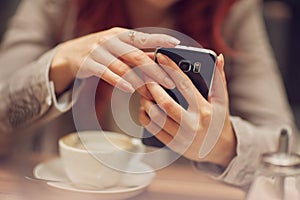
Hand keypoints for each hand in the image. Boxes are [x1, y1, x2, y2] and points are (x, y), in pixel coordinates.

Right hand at [50, 27, 179, 95]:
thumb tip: (159, 60)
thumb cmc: (101, 51)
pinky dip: (119, 81)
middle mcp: (110, 41)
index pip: (143, 37)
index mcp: (120, 35)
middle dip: (155, 70)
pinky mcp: (88, 64)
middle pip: (137, 55)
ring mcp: (98, 52)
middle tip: (170, 82)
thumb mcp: (117, 47)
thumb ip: (135, 52)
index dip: (160, 40)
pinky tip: (130, 89)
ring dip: (140, 81)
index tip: (175, 44)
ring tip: (153, 92)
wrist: (70, 54)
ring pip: (123, 67)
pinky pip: (106, 73)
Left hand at [139, 53, 235, 166]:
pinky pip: (152, 128)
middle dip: (153, 86)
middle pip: (166, 103)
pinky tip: (144, 107)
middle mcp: (193, 124)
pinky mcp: (172, 144)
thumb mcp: (222, 101)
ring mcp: (181, 136)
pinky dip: (144, 116)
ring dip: (146, 101)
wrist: (219, 149)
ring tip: (144, 92)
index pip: (184, 85)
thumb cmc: (219, 121)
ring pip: (156, 116)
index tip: (160, 57)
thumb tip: (218, 57)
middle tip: (146, 75)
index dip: (171, 69)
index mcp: (204, 110)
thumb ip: (219, 79)